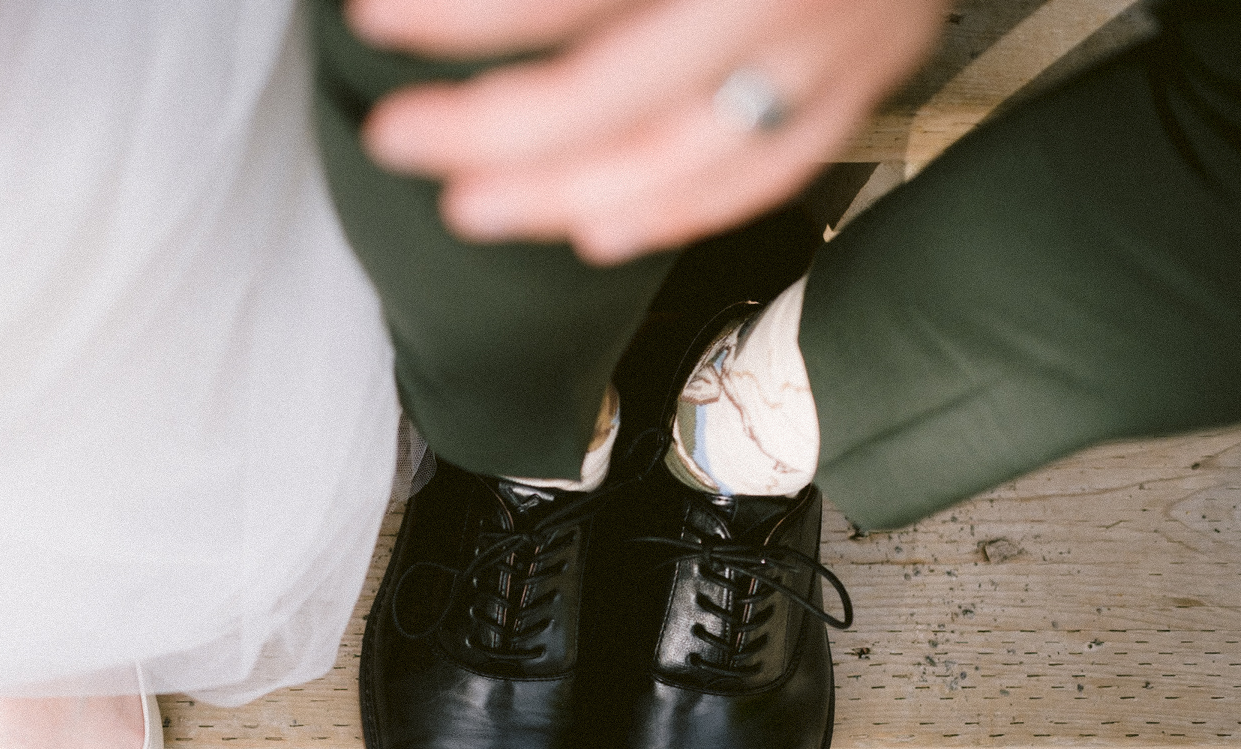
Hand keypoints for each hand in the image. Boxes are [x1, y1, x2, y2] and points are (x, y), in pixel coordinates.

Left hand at [349, 0, 948, 263]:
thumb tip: (468, 0)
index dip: (464, 14)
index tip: (375, 18)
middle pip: (612, 91)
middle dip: (491, 129)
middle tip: (398, 139)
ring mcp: (839, 40)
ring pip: (682, 156)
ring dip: (564, 194)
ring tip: (473, 206)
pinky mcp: (871, 75)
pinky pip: (767, 173)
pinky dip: (676, 210)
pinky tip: (594, 229)